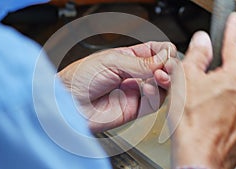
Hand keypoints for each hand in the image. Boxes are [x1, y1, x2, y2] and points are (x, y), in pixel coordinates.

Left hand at [59, 42, 175, 132]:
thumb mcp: (111, 61)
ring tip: (160, 76)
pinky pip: (153, 103)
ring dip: (165, 81)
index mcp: (128, 57)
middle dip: (168, 67)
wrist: (67, 104)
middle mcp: (134, 74)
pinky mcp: (134, 109)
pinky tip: (148, 88)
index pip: (155, 51)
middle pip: (162, 70)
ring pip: (162, 87)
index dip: (164, 52)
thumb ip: (139, 62)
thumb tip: (164, 58)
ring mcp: (134, 92)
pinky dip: (155, 95)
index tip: (167, 55)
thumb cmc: (79, 78)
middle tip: (168, 67)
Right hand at [169, 12, 235, 168]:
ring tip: (201, 105)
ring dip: (219, 92)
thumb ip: (196, 56)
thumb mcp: (185, 81)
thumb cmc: (193, 125)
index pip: (235, 44)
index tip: (234, 20)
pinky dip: (224, 108)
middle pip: (235, 71)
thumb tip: (201, 42)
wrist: (200, 159)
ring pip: (235, 91)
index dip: (232, 29)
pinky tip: (208, 117)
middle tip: (199, 84)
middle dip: (219, 74)